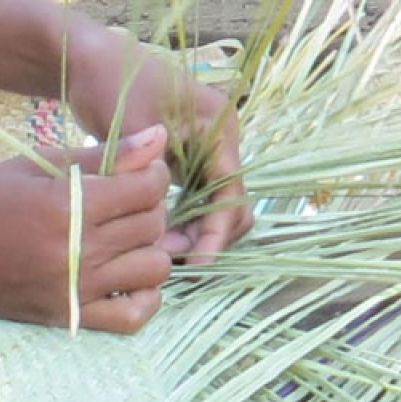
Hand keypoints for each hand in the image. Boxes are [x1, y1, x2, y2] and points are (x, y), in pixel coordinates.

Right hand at [0, 124, 171, 331]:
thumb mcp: (39, 167)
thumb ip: (103, 156)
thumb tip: (159, 137)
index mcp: (68, 205)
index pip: (146, 189)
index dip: (155, 176)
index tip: (147, 174)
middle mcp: (80, 249)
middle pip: (153, 226)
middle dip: (153, 209)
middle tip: (135, 205)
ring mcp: (79, 288)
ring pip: (155, 269)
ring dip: (152, 251)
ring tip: (133, 242)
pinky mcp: (75, 317)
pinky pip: (134, 316)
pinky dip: (145, 299)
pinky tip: (134, 281)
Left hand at [68, 30, 252, 262]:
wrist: (91, 61)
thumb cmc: (113, 84)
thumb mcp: (132, 129)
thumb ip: (152, 181)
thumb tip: (167, 232)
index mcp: (220, 131)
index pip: (231, 195)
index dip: (216, 234)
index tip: (197, 264)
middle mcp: (223, 145)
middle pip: (233, 207)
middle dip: (210, 238)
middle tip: (175, 260)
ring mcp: (210, 155)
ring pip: (219, 209)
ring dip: (198, 235)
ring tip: (165, 252)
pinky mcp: (192, 164)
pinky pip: (200, 203)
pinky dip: (187, 224)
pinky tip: (162, 238)